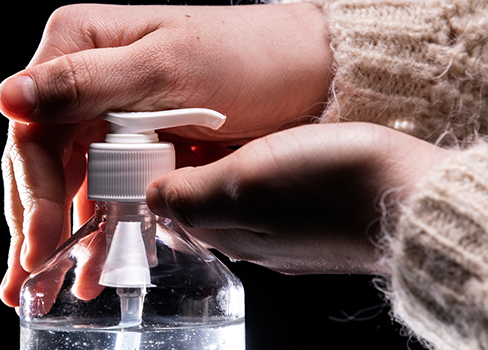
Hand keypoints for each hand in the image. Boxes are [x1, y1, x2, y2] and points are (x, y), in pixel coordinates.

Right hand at [0, 3, 331, 307]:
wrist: (309, 76)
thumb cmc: (249, 58)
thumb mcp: (166, 69)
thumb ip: (84, 84)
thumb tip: (8, 98)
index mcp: (80, 45)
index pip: (32, 127)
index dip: (31, 191)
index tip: (39, 243)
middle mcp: (88, 79)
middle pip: (44, 159)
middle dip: (36, 221)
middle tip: (30, 277)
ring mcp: (113, 114)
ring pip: (71, 179)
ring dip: (62, 231)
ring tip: (55, 282)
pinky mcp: (140, 143)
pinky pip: (106, 186)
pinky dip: (99, 224)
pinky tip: (93, 259)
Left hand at [146, 123, 448, 274]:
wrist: (409, 199)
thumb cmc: (331, 187)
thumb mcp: (245, 182)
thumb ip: (192, 194)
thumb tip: (152, 199)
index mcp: (228, 233)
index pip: (175, 212)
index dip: (160, 180)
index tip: (160, 147)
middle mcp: (253, 242)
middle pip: (203, 210)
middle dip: (188, 178)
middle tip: (188, 138)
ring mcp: (284, 235)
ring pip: (236, 204)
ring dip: (222, 176)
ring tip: (223, 142)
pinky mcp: (312, 222)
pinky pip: (269, 202)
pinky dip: (256, 179)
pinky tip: (267, 158)